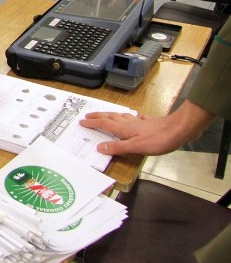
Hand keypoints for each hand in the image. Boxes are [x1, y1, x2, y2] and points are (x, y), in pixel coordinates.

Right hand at [79, 100, 213, 155]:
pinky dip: (131, 117)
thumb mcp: (136, 147)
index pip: (105, 125)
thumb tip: (99, 147)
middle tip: (87, 115)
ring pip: (121, 117)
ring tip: (105, 115)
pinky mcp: (150, 123)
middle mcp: (130, 123)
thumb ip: (118, 147)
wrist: (180, 129)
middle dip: (98, 117)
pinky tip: (135, 117)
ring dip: (111, 115)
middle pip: (111, 118)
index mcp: (125, 129)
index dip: (93, 124)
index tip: (81, 122)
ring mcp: (140, 122)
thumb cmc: (158, 140)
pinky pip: (137, 118)